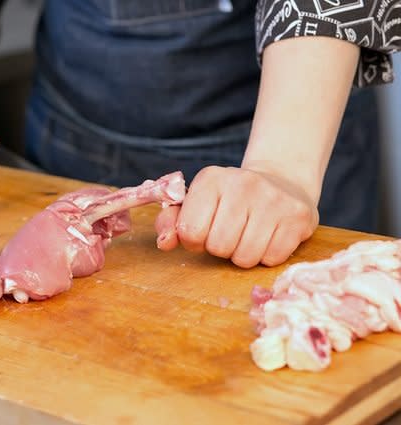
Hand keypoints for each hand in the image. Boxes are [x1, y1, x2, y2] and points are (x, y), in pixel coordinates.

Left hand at [157, 165, 318, 267]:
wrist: (281, 182)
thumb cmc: (228, 200)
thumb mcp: (196, 203)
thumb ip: (171, 222)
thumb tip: (165, 242)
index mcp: (211, 179)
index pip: (190, 231)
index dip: (194, 240)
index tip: (205, 229)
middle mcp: (243, 183)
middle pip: (219, 247)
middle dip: (220, 248)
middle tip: (229, 233)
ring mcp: (274, 199)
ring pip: (245, 258)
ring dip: (242, 255)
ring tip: (248, 235)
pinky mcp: (299, 216)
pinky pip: (272, 259)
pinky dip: (267, 256)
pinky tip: (268, 236)